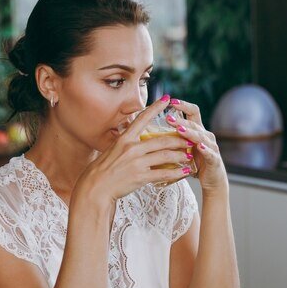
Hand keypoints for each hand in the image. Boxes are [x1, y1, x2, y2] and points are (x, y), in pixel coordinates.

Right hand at [75, 96, 193, 202]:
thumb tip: (138, 138)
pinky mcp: (140, 176)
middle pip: (162, 140)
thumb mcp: (113, 151)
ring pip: (166, 156)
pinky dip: (175, 172)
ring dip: (180, 155)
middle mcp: (132, 148)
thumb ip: (127, 144)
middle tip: (191, 138)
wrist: (96, 188)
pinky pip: (163, 173)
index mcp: (125, 139)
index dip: (156, 107)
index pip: (142, 118)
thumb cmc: (105, 170)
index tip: (167, 99)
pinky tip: (184, 172)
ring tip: (190, 155)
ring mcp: (137, 162)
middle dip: (179, 139)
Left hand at [166, 99, 227, 193]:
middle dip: (181, 120)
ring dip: (190, 132)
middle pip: (194, 124)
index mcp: (197, 131)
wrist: (212, 179)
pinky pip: (210, 153)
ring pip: (201, 137)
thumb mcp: (182, 149)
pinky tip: (199, 147)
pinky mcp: (214, 160)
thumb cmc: (194, 163)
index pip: (192, 112)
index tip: (171, 101)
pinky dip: (205, 150)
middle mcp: (206, 136)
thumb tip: (149, 132)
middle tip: (168, 118)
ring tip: (180, 129)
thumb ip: (172, 139)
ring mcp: (211, 147)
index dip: (183, 105)